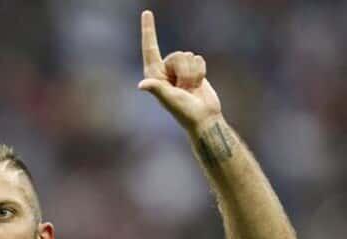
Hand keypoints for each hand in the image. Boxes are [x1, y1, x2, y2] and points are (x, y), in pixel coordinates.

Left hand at [138, 10, 221, 133]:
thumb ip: (157, 89)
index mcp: (153, 75)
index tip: (146, 12)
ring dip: (193, 74)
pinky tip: (197, 85)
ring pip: (190, 56)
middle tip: (184, 90)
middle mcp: (164, 70)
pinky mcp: (193, 69)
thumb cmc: (184, 111)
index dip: (148, 30)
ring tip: (190, 89)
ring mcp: (179, 70)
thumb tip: (142, 85)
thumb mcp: (169, 99)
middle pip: (178, 55)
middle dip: (185, 72)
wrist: (204, 117)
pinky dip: (201, 72)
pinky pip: (199, 59)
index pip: (150, 48)